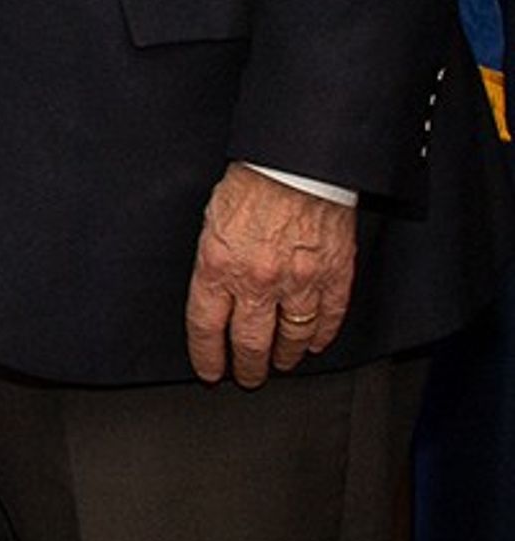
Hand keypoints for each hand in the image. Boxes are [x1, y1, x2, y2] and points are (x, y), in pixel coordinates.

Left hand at [185, 163, 355, 385]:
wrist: (297, 163)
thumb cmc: (250, 185)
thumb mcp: (210, 223)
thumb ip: (213, 262)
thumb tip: (215, 292)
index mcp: (218, 267)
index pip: (206, 328)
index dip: (207, 356)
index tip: (211, 372)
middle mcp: (257, 281)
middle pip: (250, 343)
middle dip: (248, 367)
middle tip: (248, 377)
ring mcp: (299, 282)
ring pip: (292, 337)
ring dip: (285, 356)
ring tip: (280, 364)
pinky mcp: (333, 275)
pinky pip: (329, 318)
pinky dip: (322, 336)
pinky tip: (314, 344)